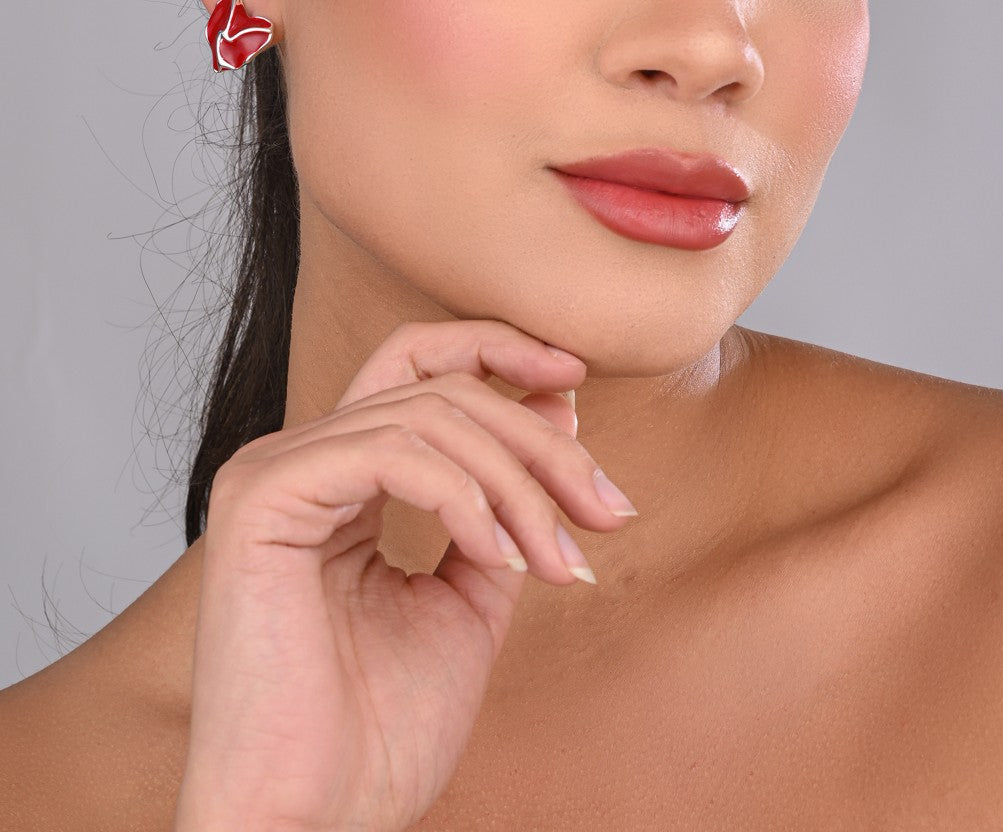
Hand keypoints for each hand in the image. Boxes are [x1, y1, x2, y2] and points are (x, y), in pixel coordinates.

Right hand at [172, 320, 635, 831]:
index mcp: (335, 476)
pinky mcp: (262, 499)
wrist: (313, 827)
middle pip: (440, 388)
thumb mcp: (471, 599)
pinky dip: (464, 498)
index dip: (497, 350)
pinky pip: (391, 454)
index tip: (577, 380)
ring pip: (427, 417)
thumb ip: (504, 506)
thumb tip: (557, 408)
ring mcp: (272, 473)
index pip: (415, 364)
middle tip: (608, 509)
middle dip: (540, 444)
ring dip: (519, 483)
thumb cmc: (378, 735)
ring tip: (560, 559)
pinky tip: (500, 558)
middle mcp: (297, 459)